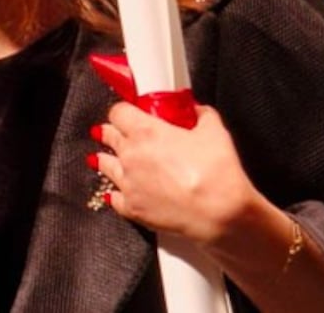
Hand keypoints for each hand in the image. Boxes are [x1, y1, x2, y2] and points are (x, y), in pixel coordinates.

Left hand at [93, 102, 261, 245]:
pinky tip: (118, 190)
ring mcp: (128, 183)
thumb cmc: (216, 172)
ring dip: (107, 159)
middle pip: (108, 136)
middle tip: (116, 132)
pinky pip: (113, 197)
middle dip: (111, 132)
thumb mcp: (215, 131)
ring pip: (104, 165)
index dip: (122, 111)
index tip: (126, 113)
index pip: (118, 112)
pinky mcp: (131, 208)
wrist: (219, 212)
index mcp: (146, 131)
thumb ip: (203, 115)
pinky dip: (116, 192)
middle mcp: (130, 155)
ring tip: (108, 158)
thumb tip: (199, 111)